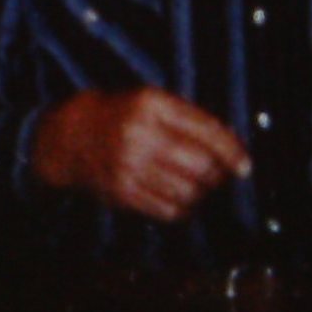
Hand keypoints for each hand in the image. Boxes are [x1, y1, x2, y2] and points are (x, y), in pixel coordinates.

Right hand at [31, 89, 249, 221]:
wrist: (68, 137)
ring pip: (187, 191)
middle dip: (216, 174)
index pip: (205, 131)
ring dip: (200, 192)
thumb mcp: (150, 101)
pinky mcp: (122, 192)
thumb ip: (188, 119)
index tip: (244, 165)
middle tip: (216, 174)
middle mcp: (140, 134)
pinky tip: (179, 198)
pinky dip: (182, 208)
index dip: (231, 151)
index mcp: (151, 105)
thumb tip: (231, 150)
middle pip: (200, 165)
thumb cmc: (119, 116)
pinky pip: (168, 210)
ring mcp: (129, 166)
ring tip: (196, 185)